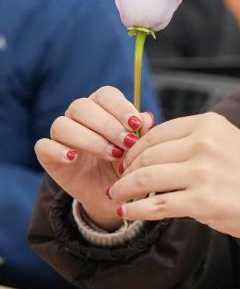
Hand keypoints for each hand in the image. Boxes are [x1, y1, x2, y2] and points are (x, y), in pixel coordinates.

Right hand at [35, 87, 155, 230]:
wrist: (111, 193)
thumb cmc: (125, 164)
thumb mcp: (138, 151)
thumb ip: (143, 134)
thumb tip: (146, 117)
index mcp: (101, 107)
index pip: (105, 95)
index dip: (119, 106)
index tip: (136, 124)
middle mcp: (78, 116)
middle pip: (82, 106)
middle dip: (107, 125)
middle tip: (127, 143)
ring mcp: (61, 135)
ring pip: (62, 124)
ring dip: (89, 139)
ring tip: (112, 155)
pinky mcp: (47, 155)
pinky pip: (43, 146)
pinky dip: (57, 150)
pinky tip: (73, 158)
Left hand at [103, 112, 239, 243]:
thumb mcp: (227, 142)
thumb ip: (194, 140)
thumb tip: (154, 148)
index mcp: (209, 124)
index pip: (157, 132)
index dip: (135, 148)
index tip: (127, 161)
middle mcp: (203, 143)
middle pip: (148, 154)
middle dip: (126, 169)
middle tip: (118, 180)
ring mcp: (202, 172)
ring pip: (146, 178)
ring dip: (125, 188)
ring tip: (117, 196)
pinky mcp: (201, 201)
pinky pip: (156, 205)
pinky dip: (136, 209)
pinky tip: (128, 212)